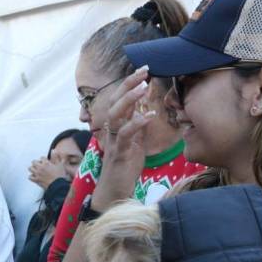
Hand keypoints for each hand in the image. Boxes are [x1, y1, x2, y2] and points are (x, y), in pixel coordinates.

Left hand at [29, 156, 68, 188]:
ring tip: (36, 170)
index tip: (46, 162)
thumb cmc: (59, 176)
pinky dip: (31, 176)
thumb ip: (56, 157)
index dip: (44, 159)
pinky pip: (30, 177)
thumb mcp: (60, 165)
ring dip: (32, 168)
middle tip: (40, 165)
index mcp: (46, 163)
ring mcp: (37, 174)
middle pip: (34, 162)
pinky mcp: (36, 180)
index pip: (42, 158)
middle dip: (36, 162)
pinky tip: (35, 176)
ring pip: (30, 168)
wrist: (58, 186)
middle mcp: (40, 167)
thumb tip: (53, 150)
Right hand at [92, 66, 155, 210]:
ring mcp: (113, 142)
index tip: (143, 70)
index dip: (129, 84)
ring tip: (144, 87)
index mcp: (115, 127)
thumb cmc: (124, 167)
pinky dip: (137, 123)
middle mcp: (111, 131)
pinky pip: (125, 135)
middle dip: (128, 84)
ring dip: (129, 99)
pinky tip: (149, 115)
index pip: (119, 99)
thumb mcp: (135, 142)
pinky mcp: (119, 153)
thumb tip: (144, 107)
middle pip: (114, 102)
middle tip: (144, 71)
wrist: (114, 192)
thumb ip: (137, 125)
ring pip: (115, 115)